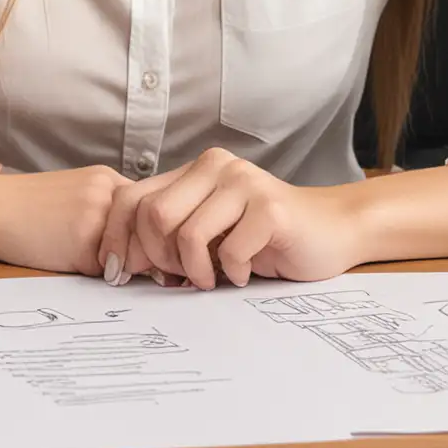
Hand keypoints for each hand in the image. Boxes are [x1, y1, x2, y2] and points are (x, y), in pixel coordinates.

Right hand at [0, 165, 132, 275]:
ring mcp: (98, 217)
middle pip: (143, 235)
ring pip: (127, 255)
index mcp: (108, 178)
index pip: (147, 213)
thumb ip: (109, 209)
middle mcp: (108, 193)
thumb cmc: (27, 206)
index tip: (126, 247)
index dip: (139, 235)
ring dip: (110, 262)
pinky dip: (87, 271)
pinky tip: (61, 256)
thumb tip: (143, 243)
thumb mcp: (76, 193)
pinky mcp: (84, 244)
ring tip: (73, 250)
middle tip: (102, 255)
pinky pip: (102, 271)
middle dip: (130, 252)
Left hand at [98, 147, 358, 289]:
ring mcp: (244, 183)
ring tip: (212, 279)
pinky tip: (244, 273)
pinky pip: (229, 251)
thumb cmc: (264, 238)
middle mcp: (216, 167)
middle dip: (157, 258)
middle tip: (179, 279)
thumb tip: (120, 264)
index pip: (129, 197)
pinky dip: (232, 273)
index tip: (118, 272)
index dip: (116, 238)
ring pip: (187, 234)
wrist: (331, 232)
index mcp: (194, 170)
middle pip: (152, 215)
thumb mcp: (208, 231)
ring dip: (195, 271)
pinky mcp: (271, 208)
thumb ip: (169, 234)